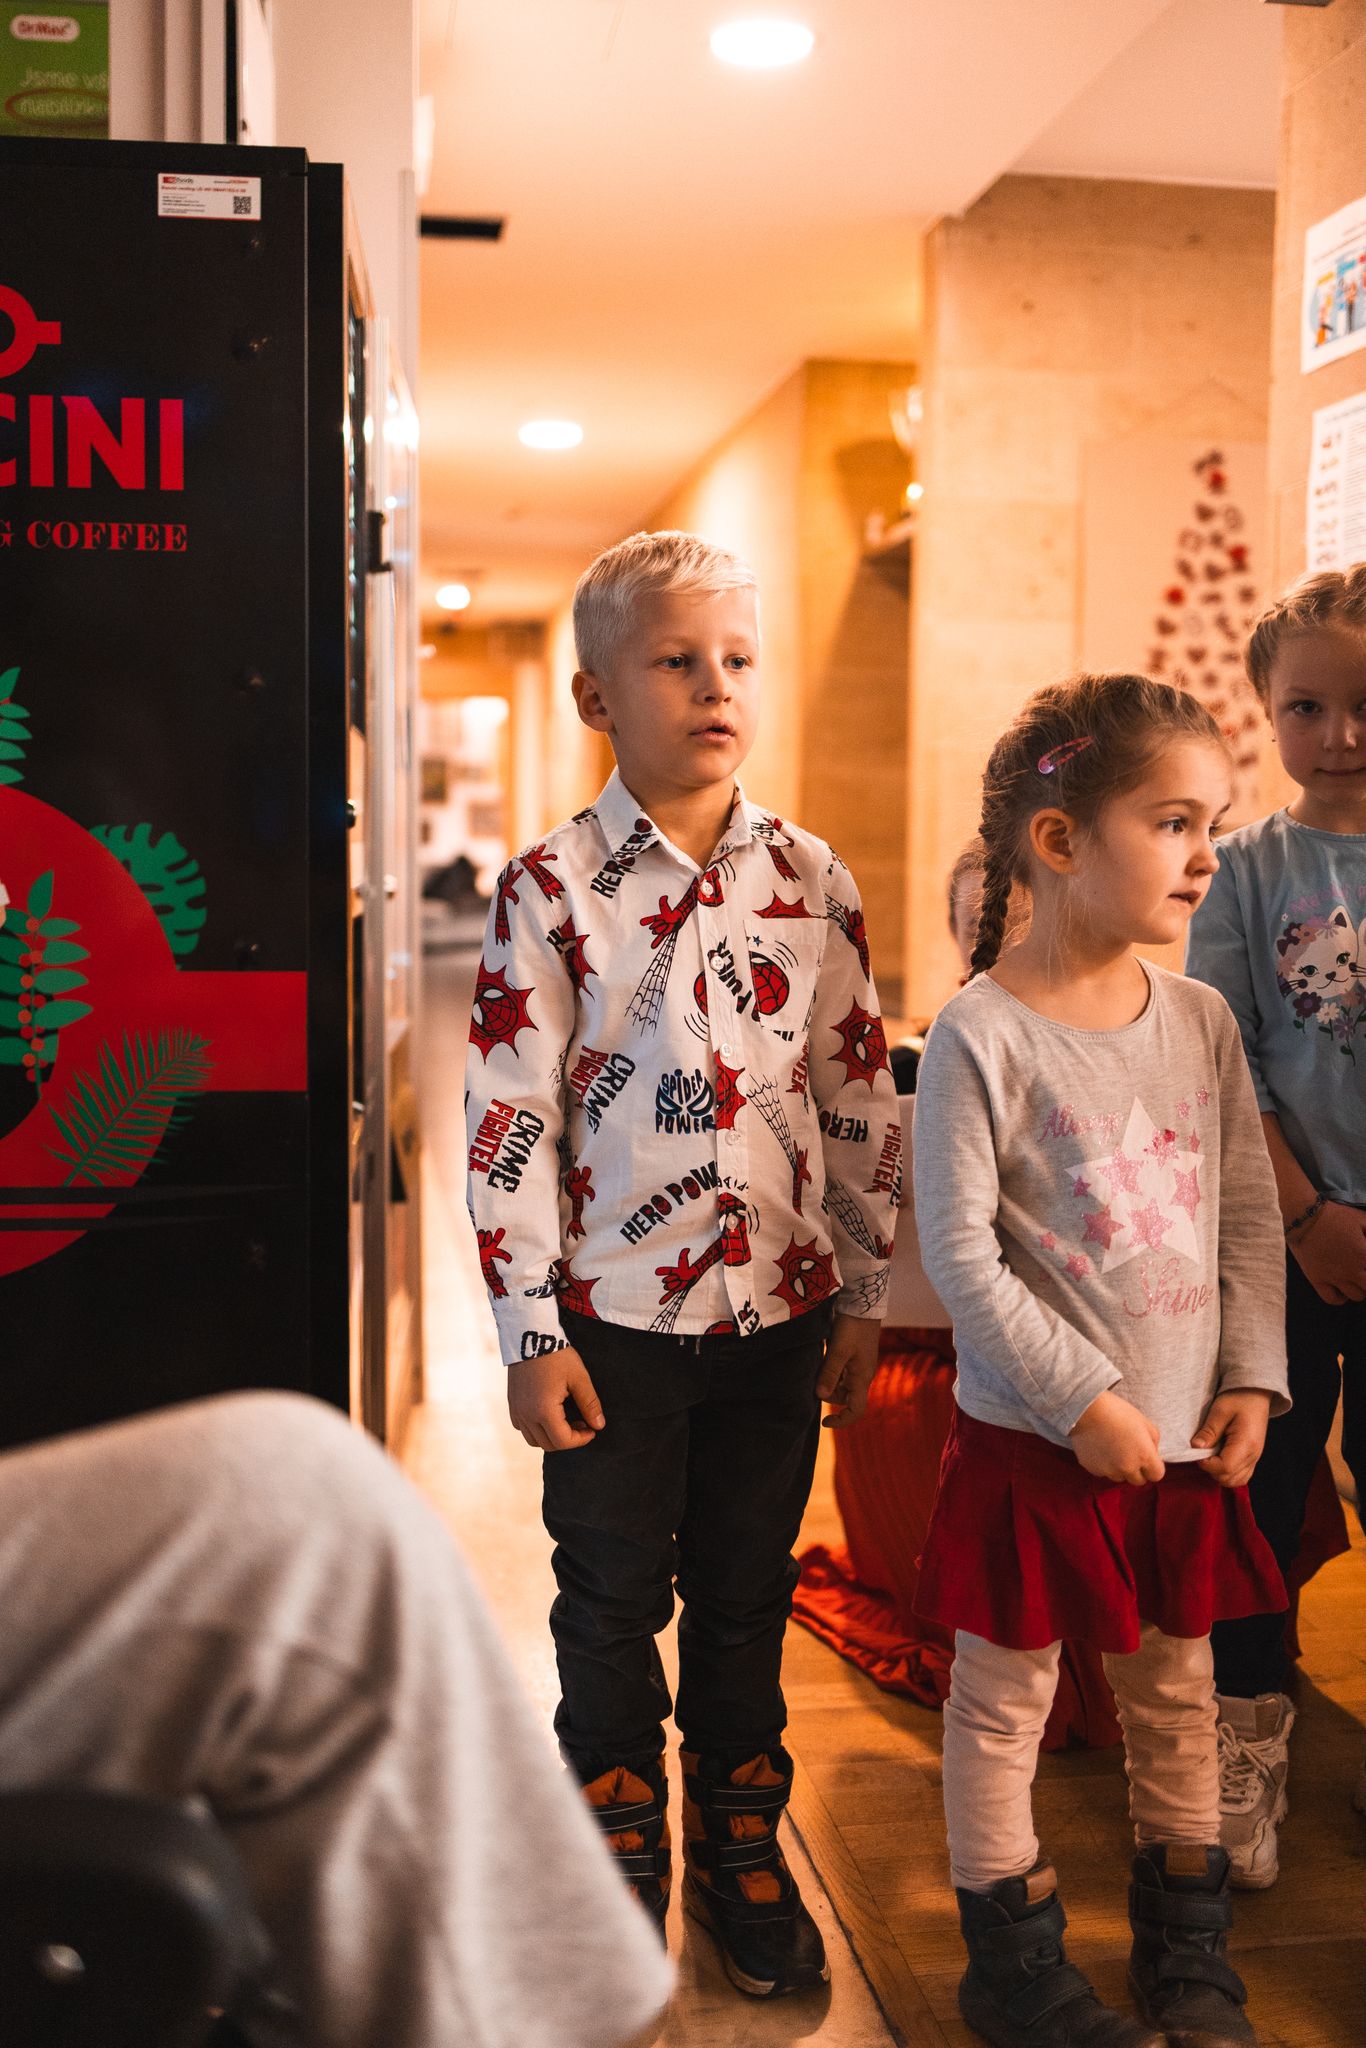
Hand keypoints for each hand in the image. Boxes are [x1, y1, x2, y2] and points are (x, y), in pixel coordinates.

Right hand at [506, 1346, 604, 1451]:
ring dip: (552, 1436)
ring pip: (534, 1440)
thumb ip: (590, 1404)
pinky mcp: (512, 1404)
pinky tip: (549, 1413)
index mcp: (543, 1410)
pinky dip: (537, 1428)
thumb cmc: (557, 1355)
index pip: (563, 1441)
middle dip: (568, 1439)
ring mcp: (516, 1410)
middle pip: (548, 1445)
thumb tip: (599, 1425)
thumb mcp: (579, 1378)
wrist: (530, 1335)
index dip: (581, 1440)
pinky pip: (523, 1428)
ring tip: (566, 1420)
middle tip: (582, 1424)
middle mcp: (526, 1415)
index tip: (592, 1429)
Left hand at [816, 1314, 880, 1428]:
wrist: (863, 1303)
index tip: (824, 1422)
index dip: (842, 1420)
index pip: (856, 1410)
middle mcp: (863, 1375)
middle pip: (844, 1396)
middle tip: (815, 1376)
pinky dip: (831, 1369)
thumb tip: (820, 1396)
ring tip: (819, 1362)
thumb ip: (829, 1374)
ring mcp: (859, 1365)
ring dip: (828, 1379)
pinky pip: (841, 1371)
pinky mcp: (855, 1355)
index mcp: (862, 1378)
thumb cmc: (852, 1327)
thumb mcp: (838, 1351)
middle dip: (828, 1393)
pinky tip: (823, 1357)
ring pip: (841, 1383)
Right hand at [1069, 1389, 1164, 1485]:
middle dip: (1138, 1470)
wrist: (1088, 1409)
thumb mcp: (1145, 1423)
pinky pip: (1103, 1472)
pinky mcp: (1093, 1469)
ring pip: (1120, 1477)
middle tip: (1130, 1453)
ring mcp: (1109, 1470)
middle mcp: (1128, 1468)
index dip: (1153, 1467)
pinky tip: (1101, 1448)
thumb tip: (1152, 1454)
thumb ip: (1153, 1443)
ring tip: (1114, 1449)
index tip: (1148, 1458)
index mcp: (1144, 1456)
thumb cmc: (1118, 1412)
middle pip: (1138, 1481)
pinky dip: (1104, 1464)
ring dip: (1120, 1468)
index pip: (1156, 1475)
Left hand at [1191, 1389, 1270, 1488]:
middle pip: (1229, 1478)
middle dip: (1212, 1469)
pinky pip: (1241, 1475)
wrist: (1257, 1393)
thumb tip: (1196, 1447)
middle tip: (1204, 1451)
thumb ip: (1209, 1430)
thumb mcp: (1220, 1410)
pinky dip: (1228, 1472)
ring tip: (1212, 1454)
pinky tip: (1220, 1456)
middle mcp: (1253, 1455)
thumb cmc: (1239, 1398)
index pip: (1225, 1467)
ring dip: (1219, 1473)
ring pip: (1235, 1481)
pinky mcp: (1253, 1457)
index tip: (1198, 1449)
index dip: (1207, 1464)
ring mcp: (1255, 1458)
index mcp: (1246, 1443)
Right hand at [1291, 1200, 1365, 1304]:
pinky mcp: (1317, 1280)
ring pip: (1357, 1296)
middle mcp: (1352, 1270)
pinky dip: (1341, 1298)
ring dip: (1361, 1288)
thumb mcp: (1362, 1219)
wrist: (1303, 1217)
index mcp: (1364, 1255)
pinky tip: (1342, 1288)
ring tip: (1358, 1279)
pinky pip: (1333, 1299)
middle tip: (1364, 1270)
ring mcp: (1334, 1278)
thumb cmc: (1335, 1216)